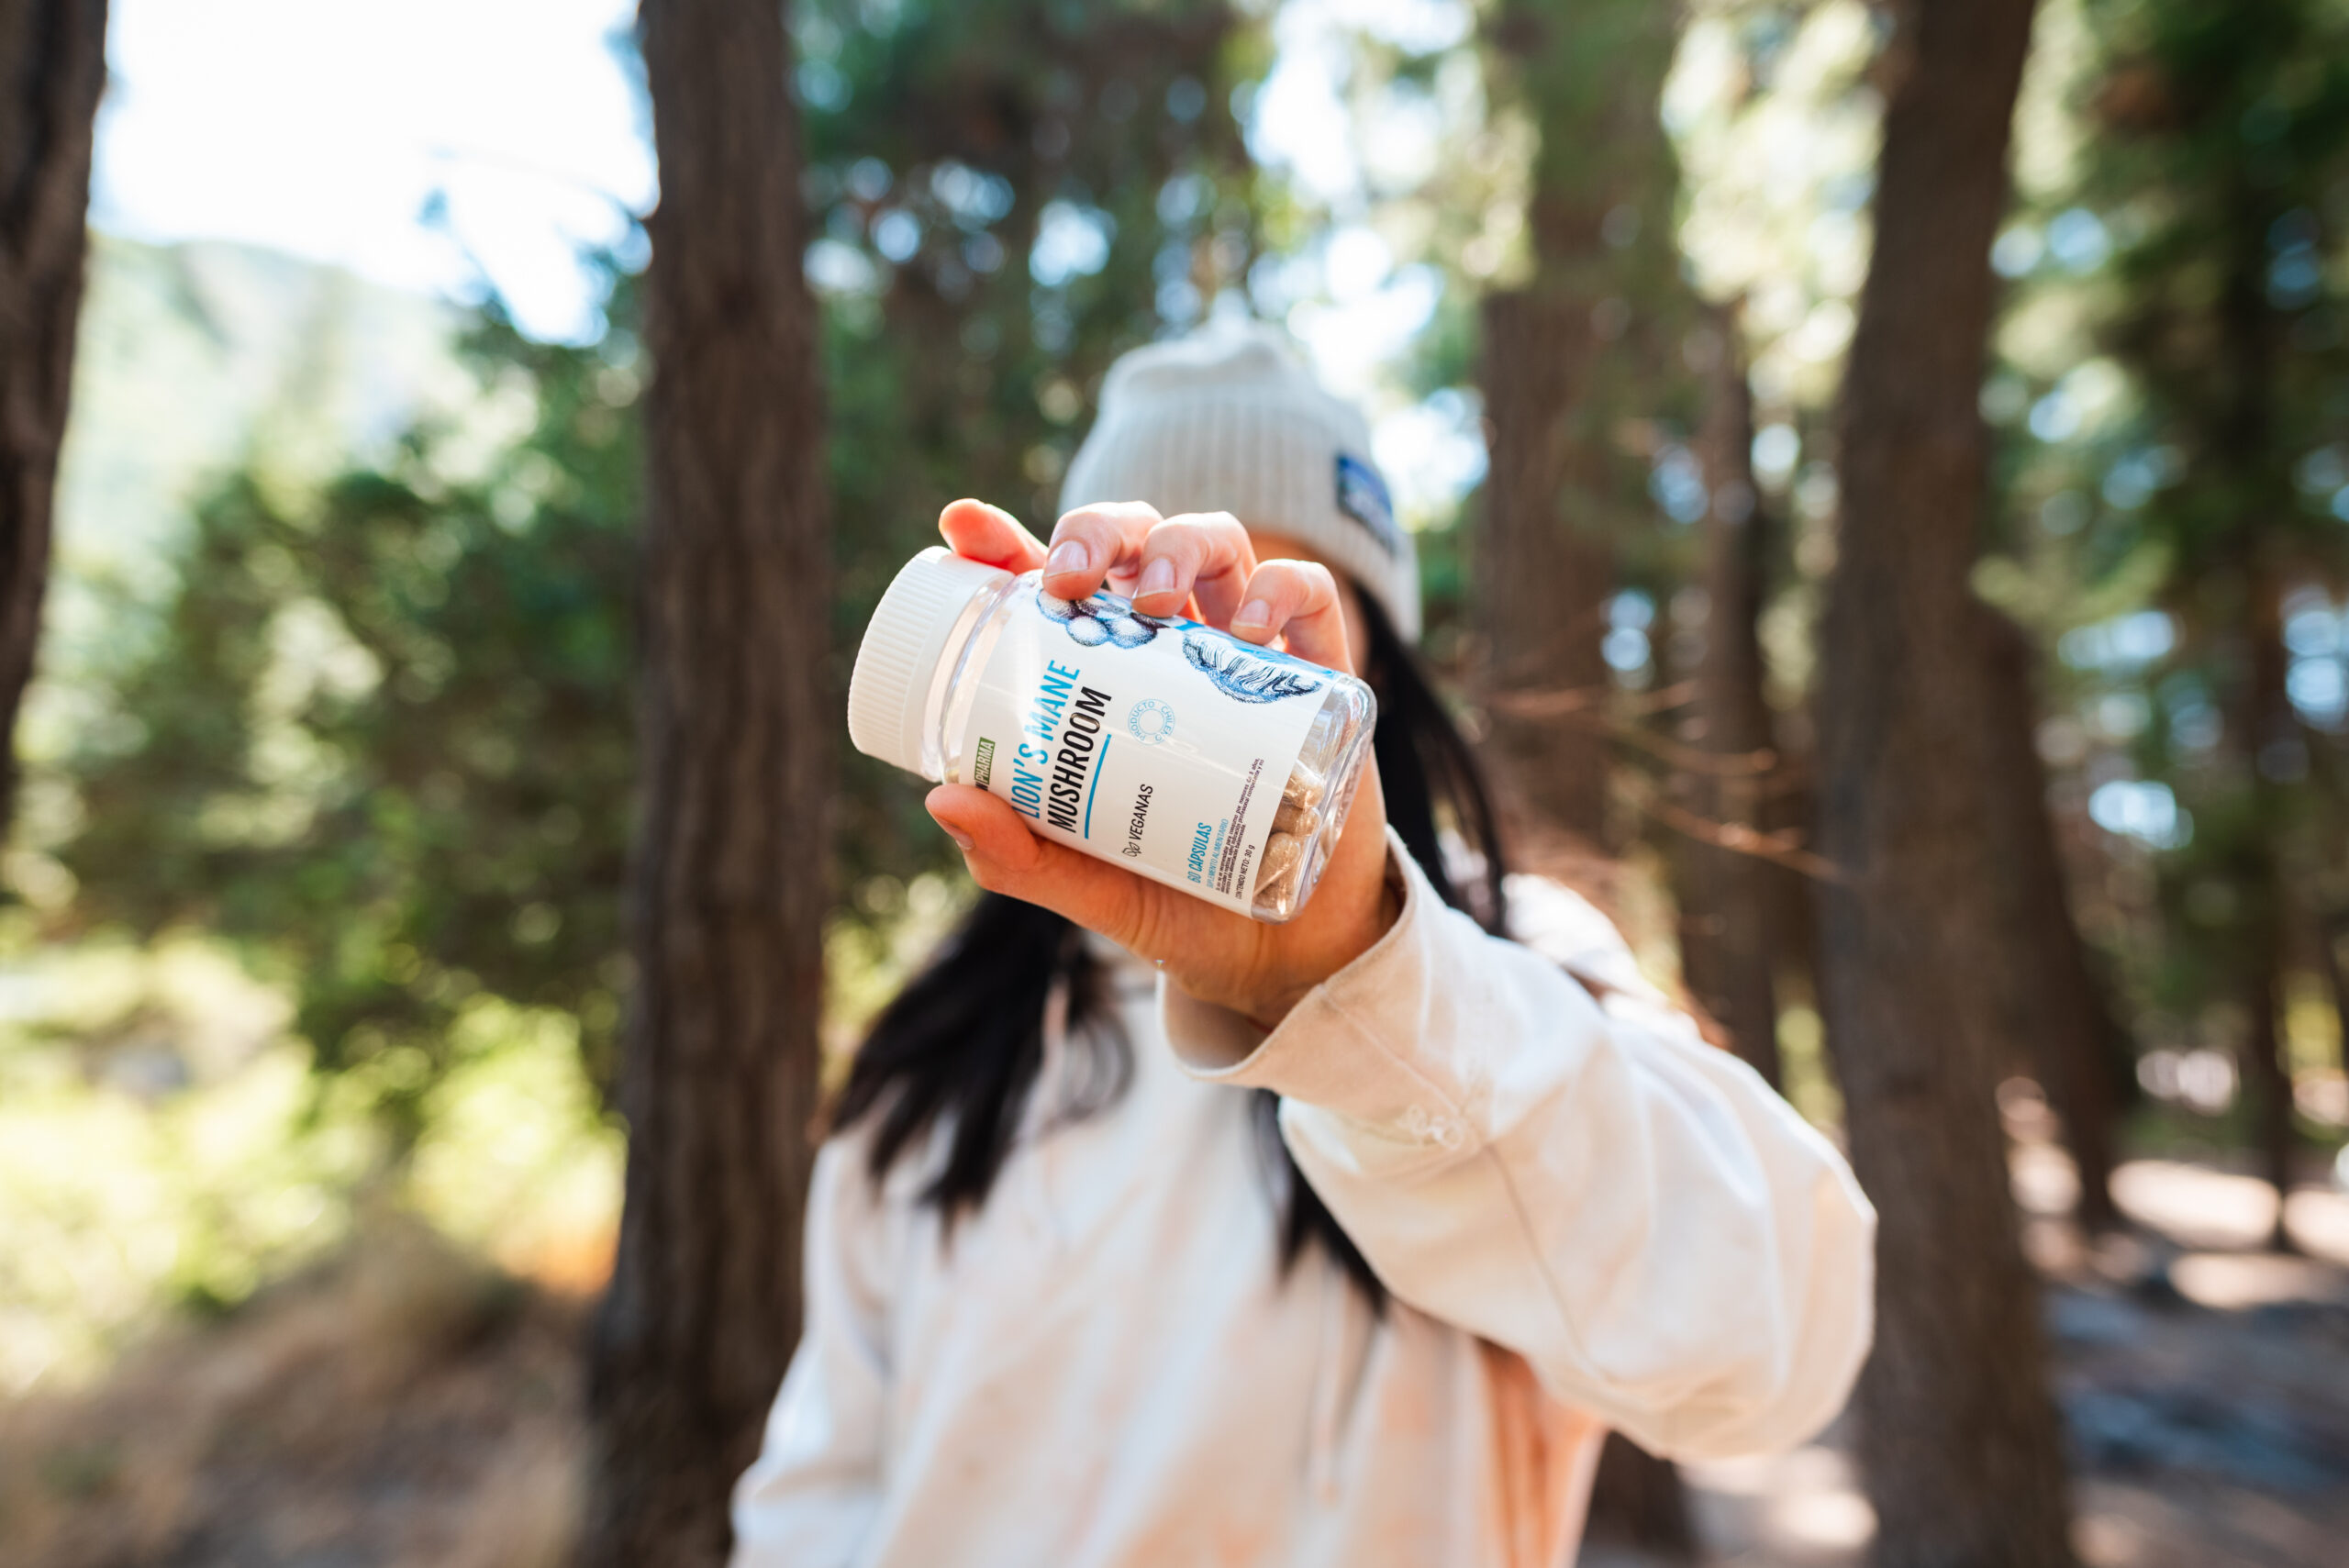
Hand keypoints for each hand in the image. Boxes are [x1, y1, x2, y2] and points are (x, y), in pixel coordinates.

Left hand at [923, 498, 1398, 1027]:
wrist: (1287, 951)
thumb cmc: (1179, 900)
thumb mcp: (1091, 887)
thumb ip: (1020, 856)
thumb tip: (943, 800)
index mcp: (1104, 677)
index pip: (1050, 588)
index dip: (1005, 544)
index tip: (965, 526)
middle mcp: (1170, 649)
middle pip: (1132, 541)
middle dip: (1098, 530)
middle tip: (1071, 577)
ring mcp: (1244, 653)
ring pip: (1214, 543)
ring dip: (1179, 545)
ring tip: (1155, 597)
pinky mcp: (1319, 675)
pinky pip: (1309, 594)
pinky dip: (1280, 589)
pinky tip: (1248, 628)